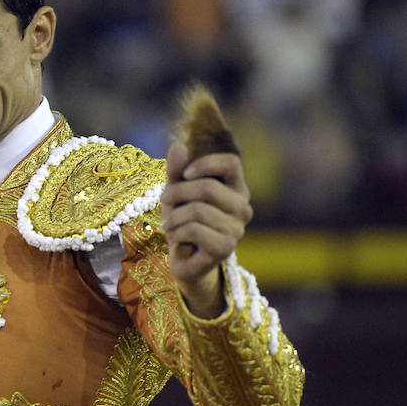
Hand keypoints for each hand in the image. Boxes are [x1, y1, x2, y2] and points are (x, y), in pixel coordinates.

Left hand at [160, 143, 252, 317]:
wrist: (184, 259)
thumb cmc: (183, 220)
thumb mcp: (176, 192)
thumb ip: (177, 171)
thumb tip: (179, 146)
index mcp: (236, 188)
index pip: (231, 163)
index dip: (206, 163)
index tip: (184, 174)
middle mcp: (242, 208)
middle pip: (208, 187)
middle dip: (177, 192)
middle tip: (164, 200)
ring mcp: (236, 229)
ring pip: (197, 210)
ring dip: (173, 216)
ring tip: (170, 224)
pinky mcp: (225, 248)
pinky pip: (194, 230)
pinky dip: (177, 232)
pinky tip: (177, 238)